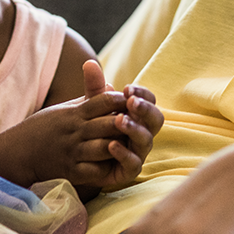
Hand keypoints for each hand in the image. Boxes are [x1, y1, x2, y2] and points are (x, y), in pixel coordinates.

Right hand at [0, 61, 160, 190]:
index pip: (103, 100)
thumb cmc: (46, 127)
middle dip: (126, 124)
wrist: (18, 151)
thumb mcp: (66, 108)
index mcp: (75, 113)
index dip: (120, 99)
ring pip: (104, 148)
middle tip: (142, 124)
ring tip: (132, 145)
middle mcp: (75, 131)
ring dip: (120, 146)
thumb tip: (112, 86)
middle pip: (108, 124)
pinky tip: (115, 165)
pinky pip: (93, 171)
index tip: (132, 101)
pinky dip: (107, 168)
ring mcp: (72, 152)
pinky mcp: (70, 171)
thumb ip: (90, 98)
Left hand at [93, 61, 162, 187]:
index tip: (128, 88)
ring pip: (146, 141)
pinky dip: (125, 155)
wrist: (77, 156)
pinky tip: (112, 145)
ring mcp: (138, 152)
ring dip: (135, 130)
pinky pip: (133, 165)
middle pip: (156, 120)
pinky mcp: (128, 171)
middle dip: (145, 110)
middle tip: (131, 102)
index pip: (150, 101)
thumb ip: (93, 87)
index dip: (143, 94)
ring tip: (119, 121)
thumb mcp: (91, 106)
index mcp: (138, 115)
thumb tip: (88, 62)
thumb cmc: (91, 126)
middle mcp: (142, 132)